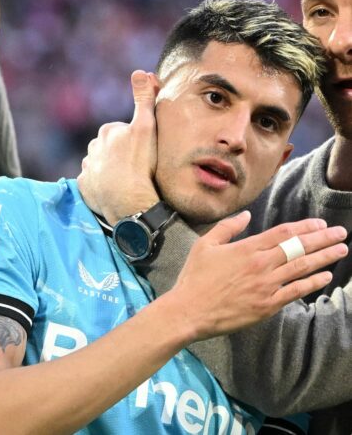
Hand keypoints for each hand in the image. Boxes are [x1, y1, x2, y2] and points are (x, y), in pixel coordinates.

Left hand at [78, 71, 159, 224]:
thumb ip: (144, 99)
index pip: (123, 131)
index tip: (145, 152)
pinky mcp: (84, 187)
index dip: (136, 140)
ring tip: (128, 181)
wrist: (129, 202)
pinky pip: (94, 183)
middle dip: (122, 154)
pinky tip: (115, 191)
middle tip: (138, 167)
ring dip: (112, 170)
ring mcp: (87, 168)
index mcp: (107, 131)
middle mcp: (92, 147)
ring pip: (101, 165)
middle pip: (111, 148)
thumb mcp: (147, 126)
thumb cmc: (140, 163)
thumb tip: (140, 72)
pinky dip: (102, 185)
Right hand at [170, 214, 347, 341]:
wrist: (190, 311)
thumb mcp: (205, 245)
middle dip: (323, 239)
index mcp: (247, 248)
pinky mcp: (267, 305)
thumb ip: (227, 228)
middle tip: (341, 233)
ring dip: (324, 258)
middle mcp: (261, 265)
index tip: (320, 223)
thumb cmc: (195, 277)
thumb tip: (246, 216)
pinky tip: (325, 276)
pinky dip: (312, 283)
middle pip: (299, 247)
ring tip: (341, 250)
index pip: (283, 233)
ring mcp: (267, 286)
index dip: (305, 226)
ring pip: (302, 268)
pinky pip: (296, 291)